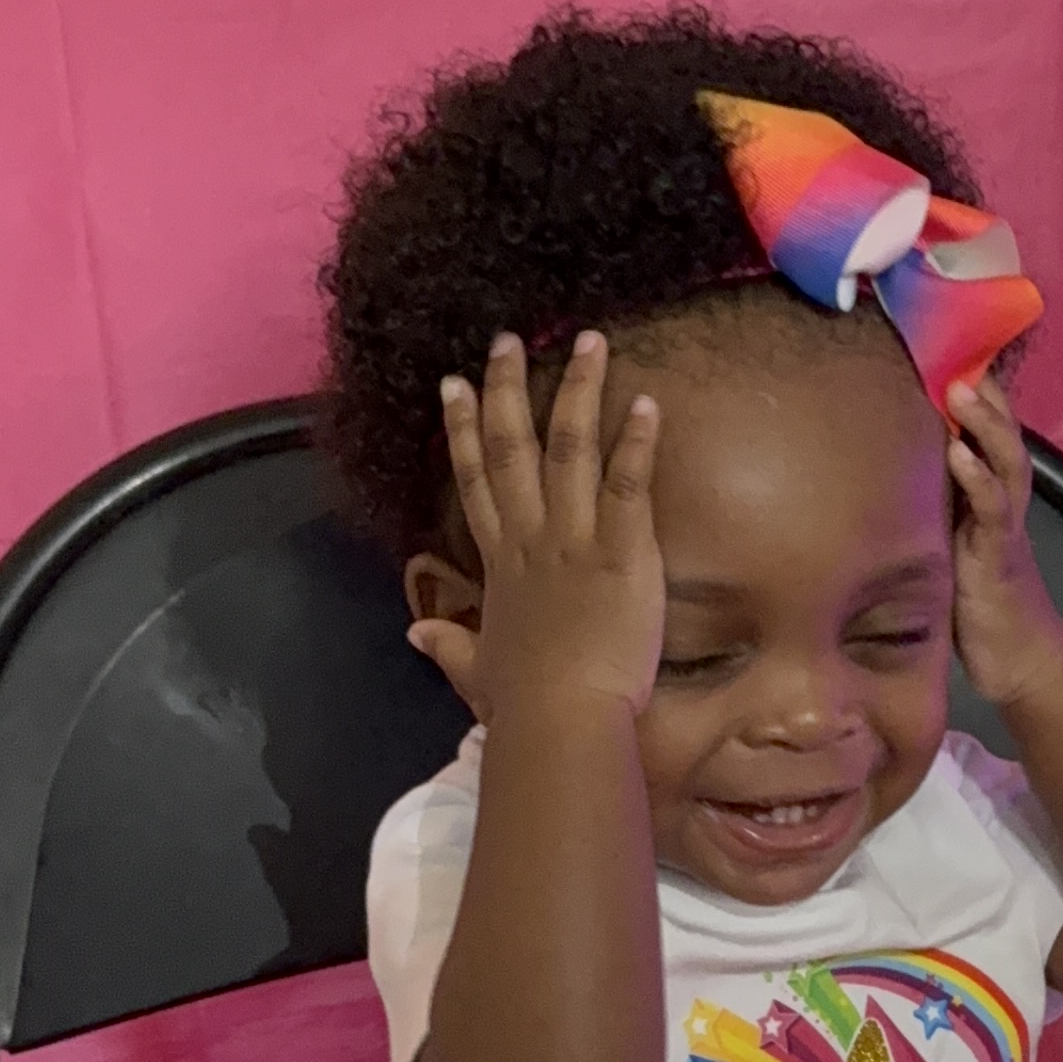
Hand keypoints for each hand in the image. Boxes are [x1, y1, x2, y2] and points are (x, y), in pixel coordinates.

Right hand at [411, 331, 663, 721]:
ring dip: (578, 391)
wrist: (561, 722)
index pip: (476, 482)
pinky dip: (638, 442)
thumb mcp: (476, 672)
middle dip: (508, 388)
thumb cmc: (524, 706)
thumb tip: (415, 631)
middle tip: (507, 339)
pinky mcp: (622, 552)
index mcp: (501, 565)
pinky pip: (629, 485)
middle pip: (513, 448)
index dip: (464, 430)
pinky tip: (647, 401)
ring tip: (589, 341)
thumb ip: (448, 646)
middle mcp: (532, 539)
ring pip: (570, 449)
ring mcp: (575, 541)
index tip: (454, 385)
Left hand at [946, 376, 1062, 708]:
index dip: (972, 394)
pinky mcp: (1000, 560)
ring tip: (960, 389)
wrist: (1020, 664)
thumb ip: (930, 517)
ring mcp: (1005, 530)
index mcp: (988, 500)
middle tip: (954, 349)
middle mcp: (1001, 505)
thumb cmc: (980, 609)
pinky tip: (959, 455)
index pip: (984, 435)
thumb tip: (878, 486)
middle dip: (982, 393)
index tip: (947, 346)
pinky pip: (993, 512)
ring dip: (984, 425)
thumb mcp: (948, 552)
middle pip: (1000, 435)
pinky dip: (978, 480)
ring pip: (1004, 463)